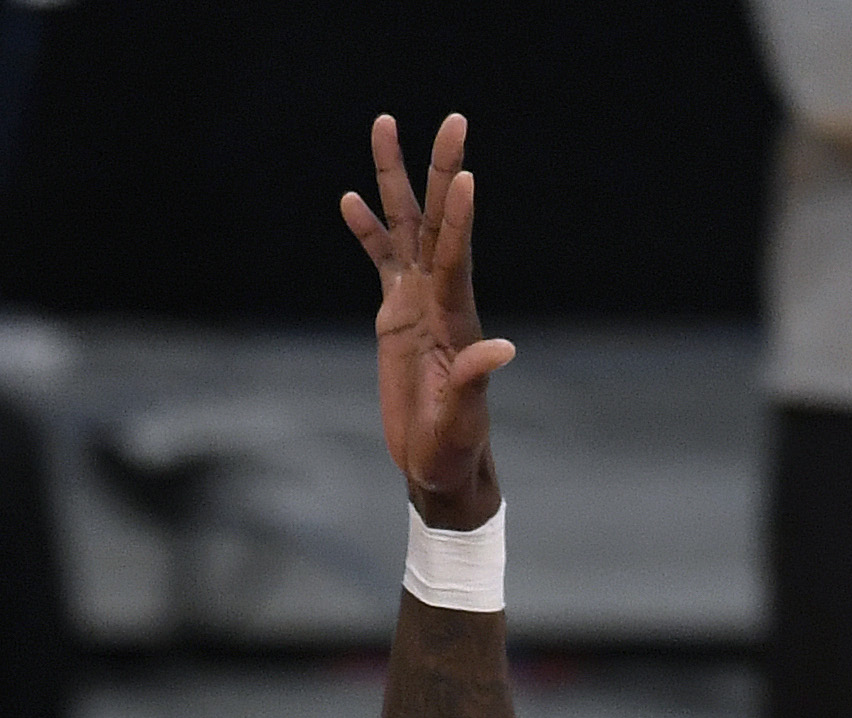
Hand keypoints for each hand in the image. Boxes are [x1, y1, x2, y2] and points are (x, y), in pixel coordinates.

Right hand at [341, 114, 513, 529]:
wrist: (437, 463)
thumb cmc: (454, 447)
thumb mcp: (463, 419)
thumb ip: (476, 381)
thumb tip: (501, 349)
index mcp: (456, 318)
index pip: (455, 255)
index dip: (458, 216)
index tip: (464, 173)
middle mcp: (439, 297)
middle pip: (438, 221)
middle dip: (439, 170)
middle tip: (450, 119)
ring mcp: (417, 301)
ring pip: (406, 227)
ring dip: (395, 180)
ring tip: (385, 126)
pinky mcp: (396, 314)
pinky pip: (381, 260)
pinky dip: (367, 230)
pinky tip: (350, 201)